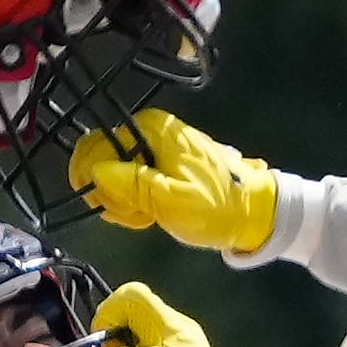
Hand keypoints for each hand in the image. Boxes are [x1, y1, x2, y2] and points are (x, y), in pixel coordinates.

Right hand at [70, 109, 278, 252]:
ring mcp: (155, 148)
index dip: (92, 178)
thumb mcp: (170, 200)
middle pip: (102, 161)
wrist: (253, 213)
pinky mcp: (161, 164)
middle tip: (135, 215)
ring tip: (147, 216)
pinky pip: (131, 181)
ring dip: (124, 202)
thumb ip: (131, 184)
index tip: (105, 204)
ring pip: (114, 175)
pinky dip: (135, 201)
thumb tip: (96, 172)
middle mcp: (149, 131)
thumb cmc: (215, 206)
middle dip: (112, 194)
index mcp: (150, 130)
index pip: (95, 145)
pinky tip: (150, 214)